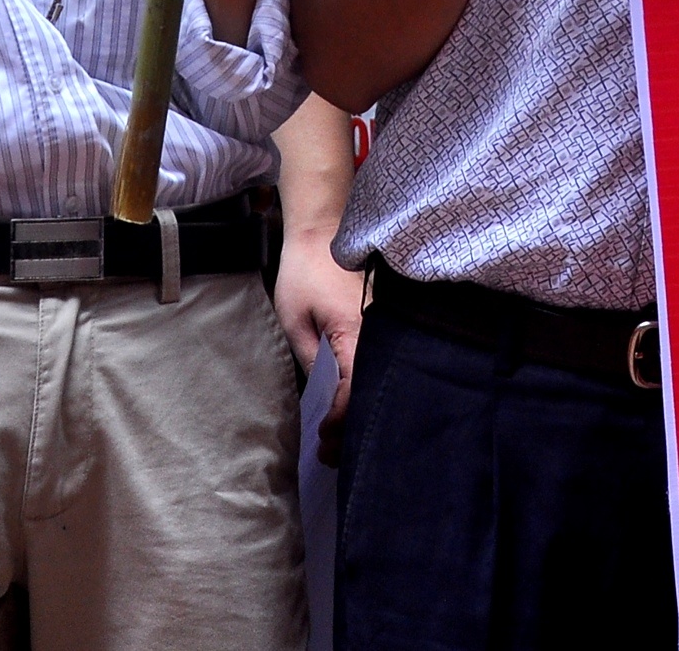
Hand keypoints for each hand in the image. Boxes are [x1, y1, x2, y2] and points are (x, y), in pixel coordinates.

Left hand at [272, 224, 363, 464]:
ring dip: (362, 408)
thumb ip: (311, 359)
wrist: (323, 228)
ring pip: (380, 379)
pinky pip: (379, 360)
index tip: (324, 436)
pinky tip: (352, 402)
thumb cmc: (305, 270)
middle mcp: (378, 330)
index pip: (357, 391)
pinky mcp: (380, 319)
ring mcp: (383, 324)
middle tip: (332, 451)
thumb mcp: (296, 320)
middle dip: (355, 426)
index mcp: (357, 331)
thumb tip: (321, 397)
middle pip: (375, 390)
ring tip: (338, 434)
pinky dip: (366, 387)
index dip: (342, 420)